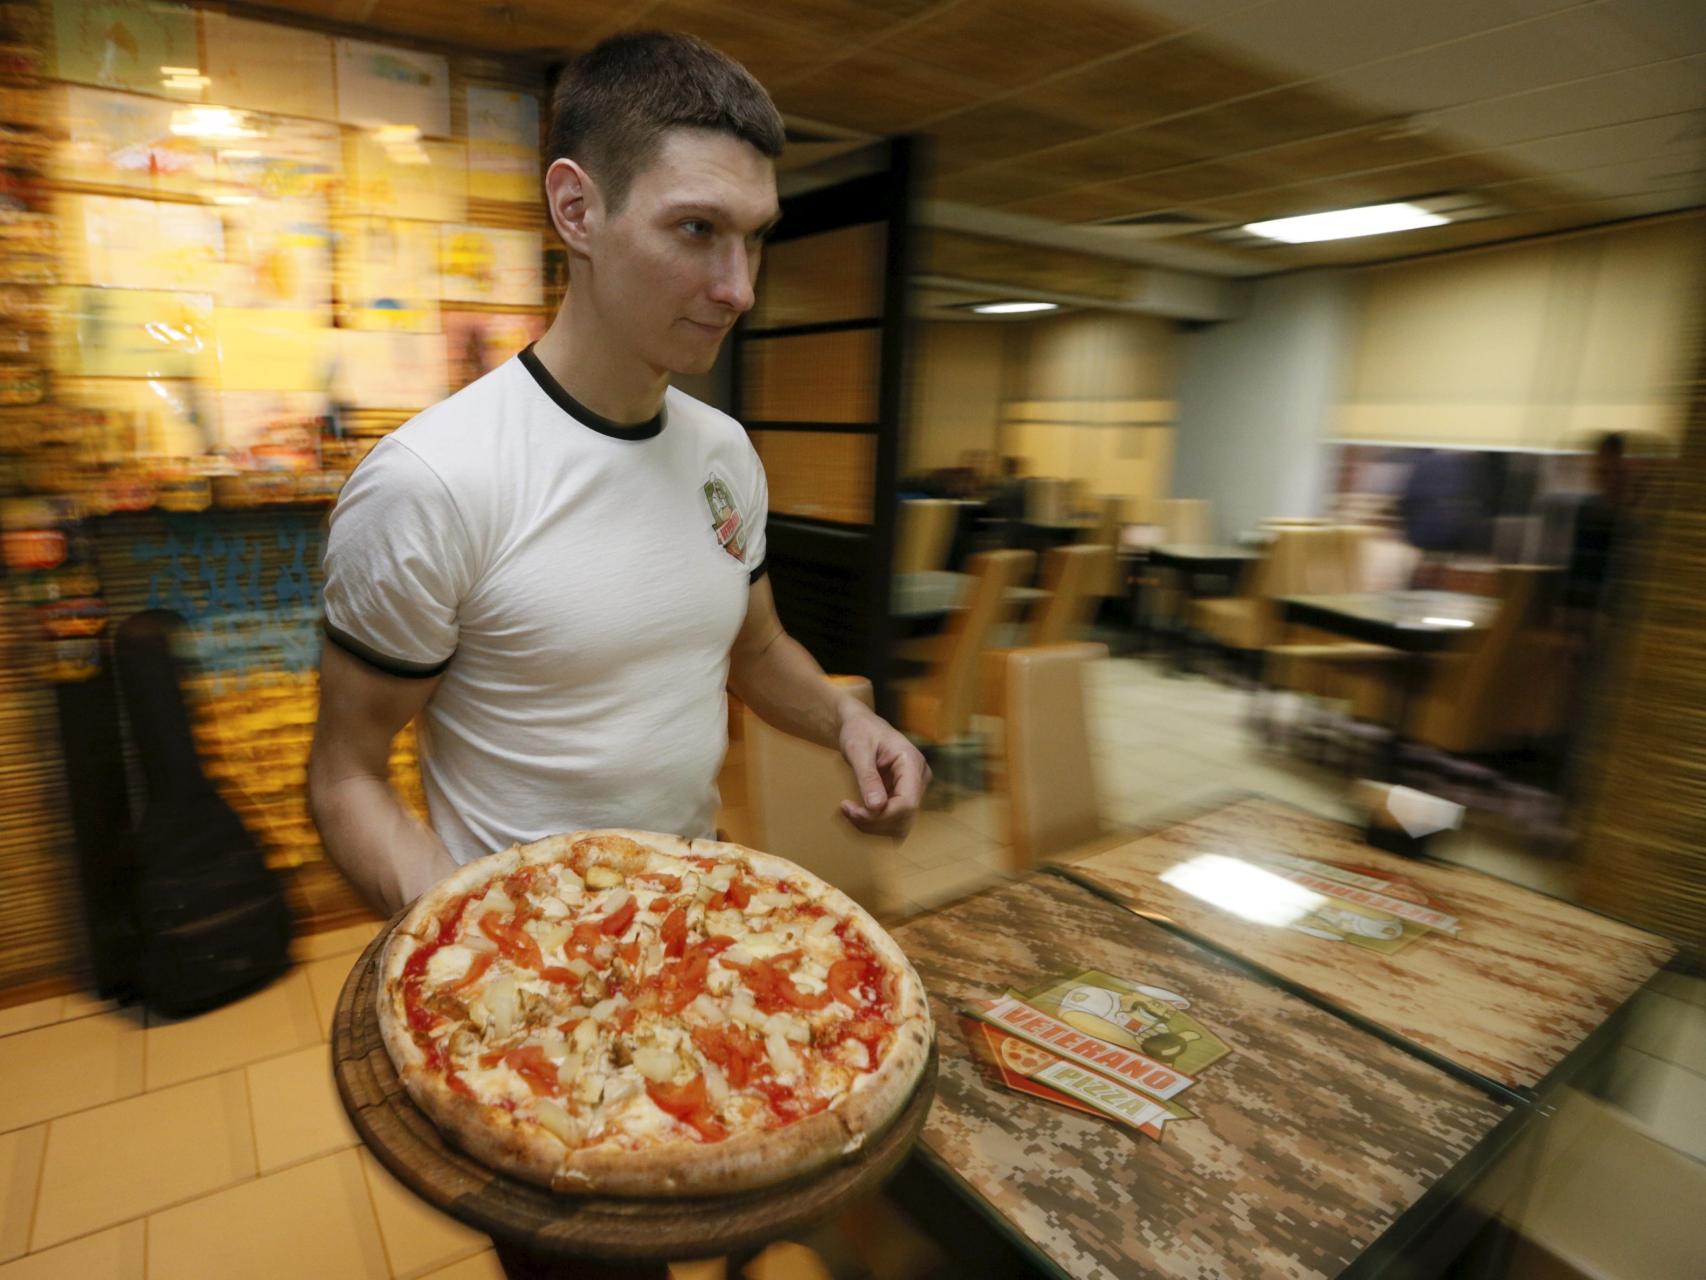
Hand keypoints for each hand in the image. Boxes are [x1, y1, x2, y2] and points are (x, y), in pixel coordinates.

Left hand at [837, 707, 930, 838]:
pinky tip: (854, 812)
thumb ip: (868, 777)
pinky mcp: (902, 798)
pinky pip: (891, 821)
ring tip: (848, 811)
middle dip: (873, 822)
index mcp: (913, 763)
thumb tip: (876, 807)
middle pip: (904, 818)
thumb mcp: (859, 750)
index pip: (908, 803)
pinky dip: (871, 823)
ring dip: (872, 826)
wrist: (861, 726)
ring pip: (898, 826)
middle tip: (846, 810)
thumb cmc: (860, 731)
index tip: (853, 810)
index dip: (882, 815)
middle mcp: (918, 779)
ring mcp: (912, 790)